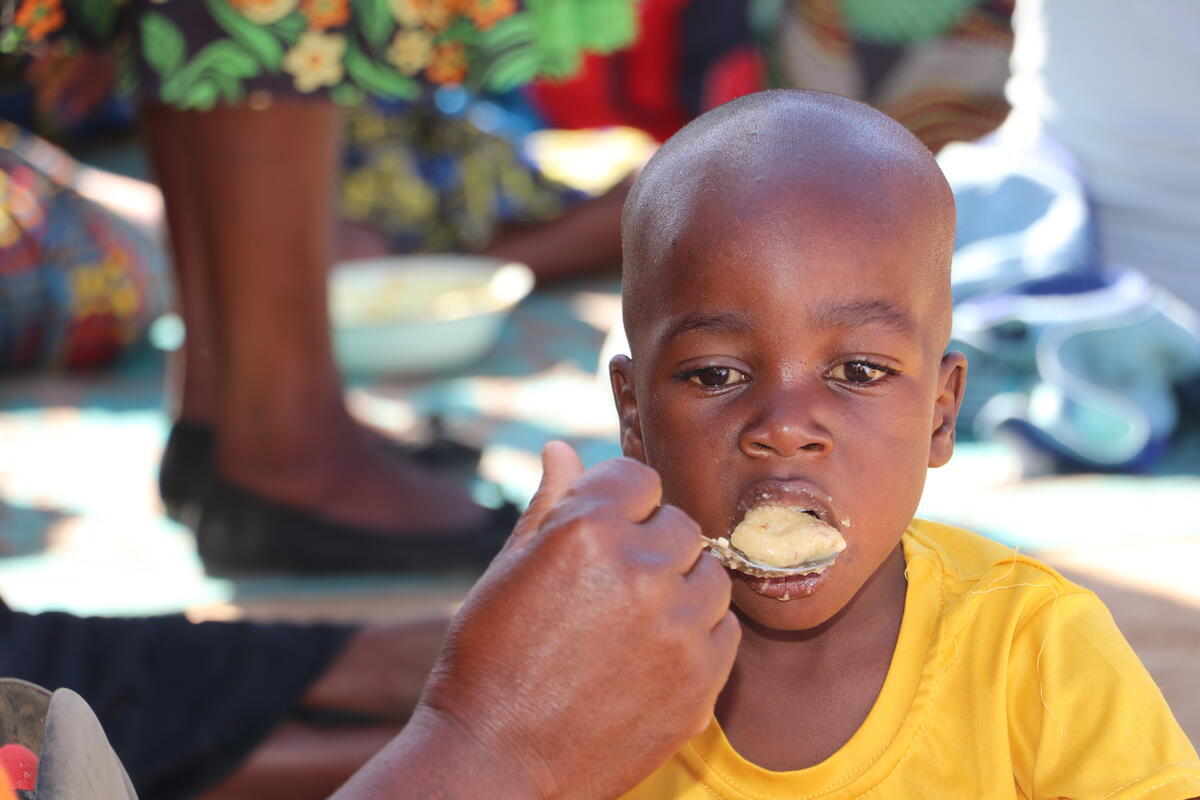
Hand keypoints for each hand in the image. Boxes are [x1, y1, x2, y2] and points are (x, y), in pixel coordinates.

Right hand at [414, 441, 739, 797]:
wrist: (496, 763)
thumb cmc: (489, 661)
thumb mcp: (507, 570)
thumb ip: (549, 504)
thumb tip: (561, 449)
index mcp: (587, 529)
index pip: (639, 478)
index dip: (618, 505)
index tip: (602, 534)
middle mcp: (642, 569)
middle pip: (679, 525)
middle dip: (649, 545)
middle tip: (608, 589)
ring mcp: (679, 628)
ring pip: (711, 574)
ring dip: (681, 588)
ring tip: (633, 622)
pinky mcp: (702, 682)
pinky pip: (725, 631)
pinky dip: (697, 637)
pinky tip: (651, 657)